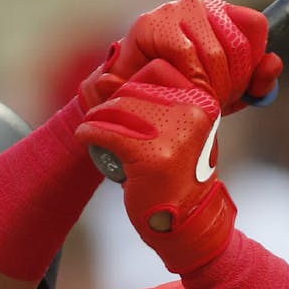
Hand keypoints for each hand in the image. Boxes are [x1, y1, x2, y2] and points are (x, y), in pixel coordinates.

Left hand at [75, 59, 235, 273]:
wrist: (189, 220)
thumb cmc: (179, 175)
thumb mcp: (178, 133)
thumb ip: (152, 104)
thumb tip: (104, 75)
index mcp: (203, 102)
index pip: (158, 68)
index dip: (133, 81)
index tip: (122, 100)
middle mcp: (192, 112)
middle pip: (134, 88)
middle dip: (112, 102)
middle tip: (103, 119)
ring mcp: (173, 134)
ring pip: (118, 107)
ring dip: (97, 116)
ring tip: (93, 128)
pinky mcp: (150, 155)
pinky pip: (106, 130)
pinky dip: (89, 131)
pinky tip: (86, 137)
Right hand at [78, 0, 282, 114]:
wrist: (131, 108)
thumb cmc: (179, 97)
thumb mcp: (227, 96)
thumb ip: (257, 82)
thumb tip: (274, 62)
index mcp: (221, 15)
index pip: (255, 27)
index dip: (249, 66)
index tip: (235, 90)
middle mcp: (199, 6)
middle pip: (237, 44)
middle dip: (229, 83)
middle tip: (212, 102)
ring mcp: (173, 11)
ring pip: (214, 51)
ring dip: (209, 85)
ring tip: (193, 99)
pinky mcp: (150, 24)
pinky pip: (186, 53)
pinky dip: (187, 79)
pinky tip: (177, 90)